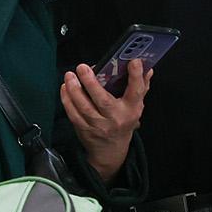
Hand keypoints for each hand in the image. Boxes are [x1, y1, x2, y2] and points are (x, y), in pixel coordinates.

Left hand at [63, 61, 151, 182]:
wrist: (111, 150)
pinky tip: (65, 87)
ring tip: (69, 75)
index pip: (136, 92)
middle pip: (103, 100)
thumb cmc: (124, 121)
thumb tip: (147, 67)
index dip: (135, 77)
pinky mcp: (84, 129)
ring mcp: (98, 126)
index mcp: (131, 110)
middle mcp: (115, 118)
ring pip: (84, 108)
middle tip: (82, 67)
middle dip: (91, 83)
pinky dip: (67, 100)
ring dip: (75, 90)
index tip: (133, 61)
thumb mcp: (136, 106)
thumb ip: (141, 85)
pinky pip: (73, 114)